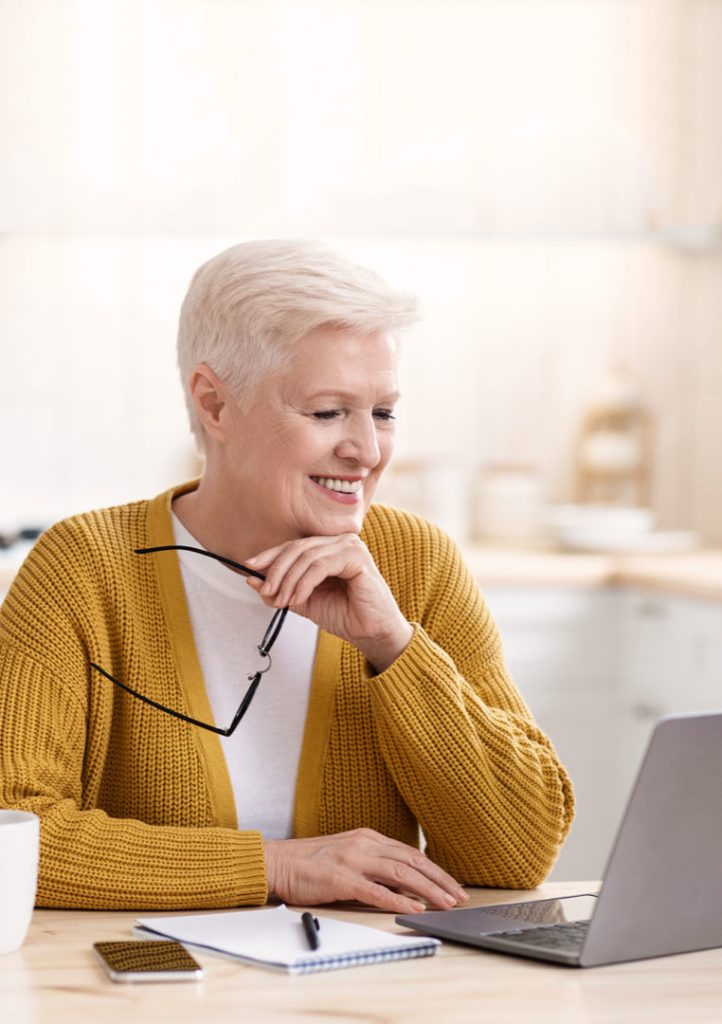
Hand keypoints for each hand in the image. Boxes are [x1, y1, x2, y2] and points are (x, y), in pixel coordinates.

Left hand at [245, 534, 412, 671]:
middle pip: (298, 547)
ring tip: (281, 599)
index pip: (295, 545)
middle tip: (266, 591)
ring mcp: (351, 546)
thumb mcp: (304, 601)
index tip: (250, 566)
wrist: (371, 633)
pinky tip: (298, 598)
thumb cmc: (345, 614)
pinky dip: (304, 582)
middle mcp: (341, 541)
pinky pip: (321, 565)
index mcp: (330, 547)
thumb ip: (282, 589)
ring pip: (307, 555)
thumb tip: (252, 580)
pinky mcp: (357, 558)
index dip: (271, 554)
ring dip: (288, 579)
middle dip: (277, 570)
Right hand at [263, 829, 467, 913]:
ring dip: (427, 889)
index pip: (410, 853)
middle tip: (460, 896)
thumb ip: (373, 864)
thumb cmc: (310, 864)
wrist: (277, 862)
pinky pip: (376, 890)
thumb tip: (402, 883)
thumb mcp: (347, 855)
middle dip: (439, 879)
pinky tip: (415, 907)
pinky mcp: (340, 878)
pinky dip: (399, 899)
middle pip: (411, 860)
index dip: (435, 869)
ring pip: (400, 873)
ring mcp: (353, 859)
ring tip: (446, 903)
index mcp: (367, 837)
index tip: (453, 885)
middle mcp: (364, 844)